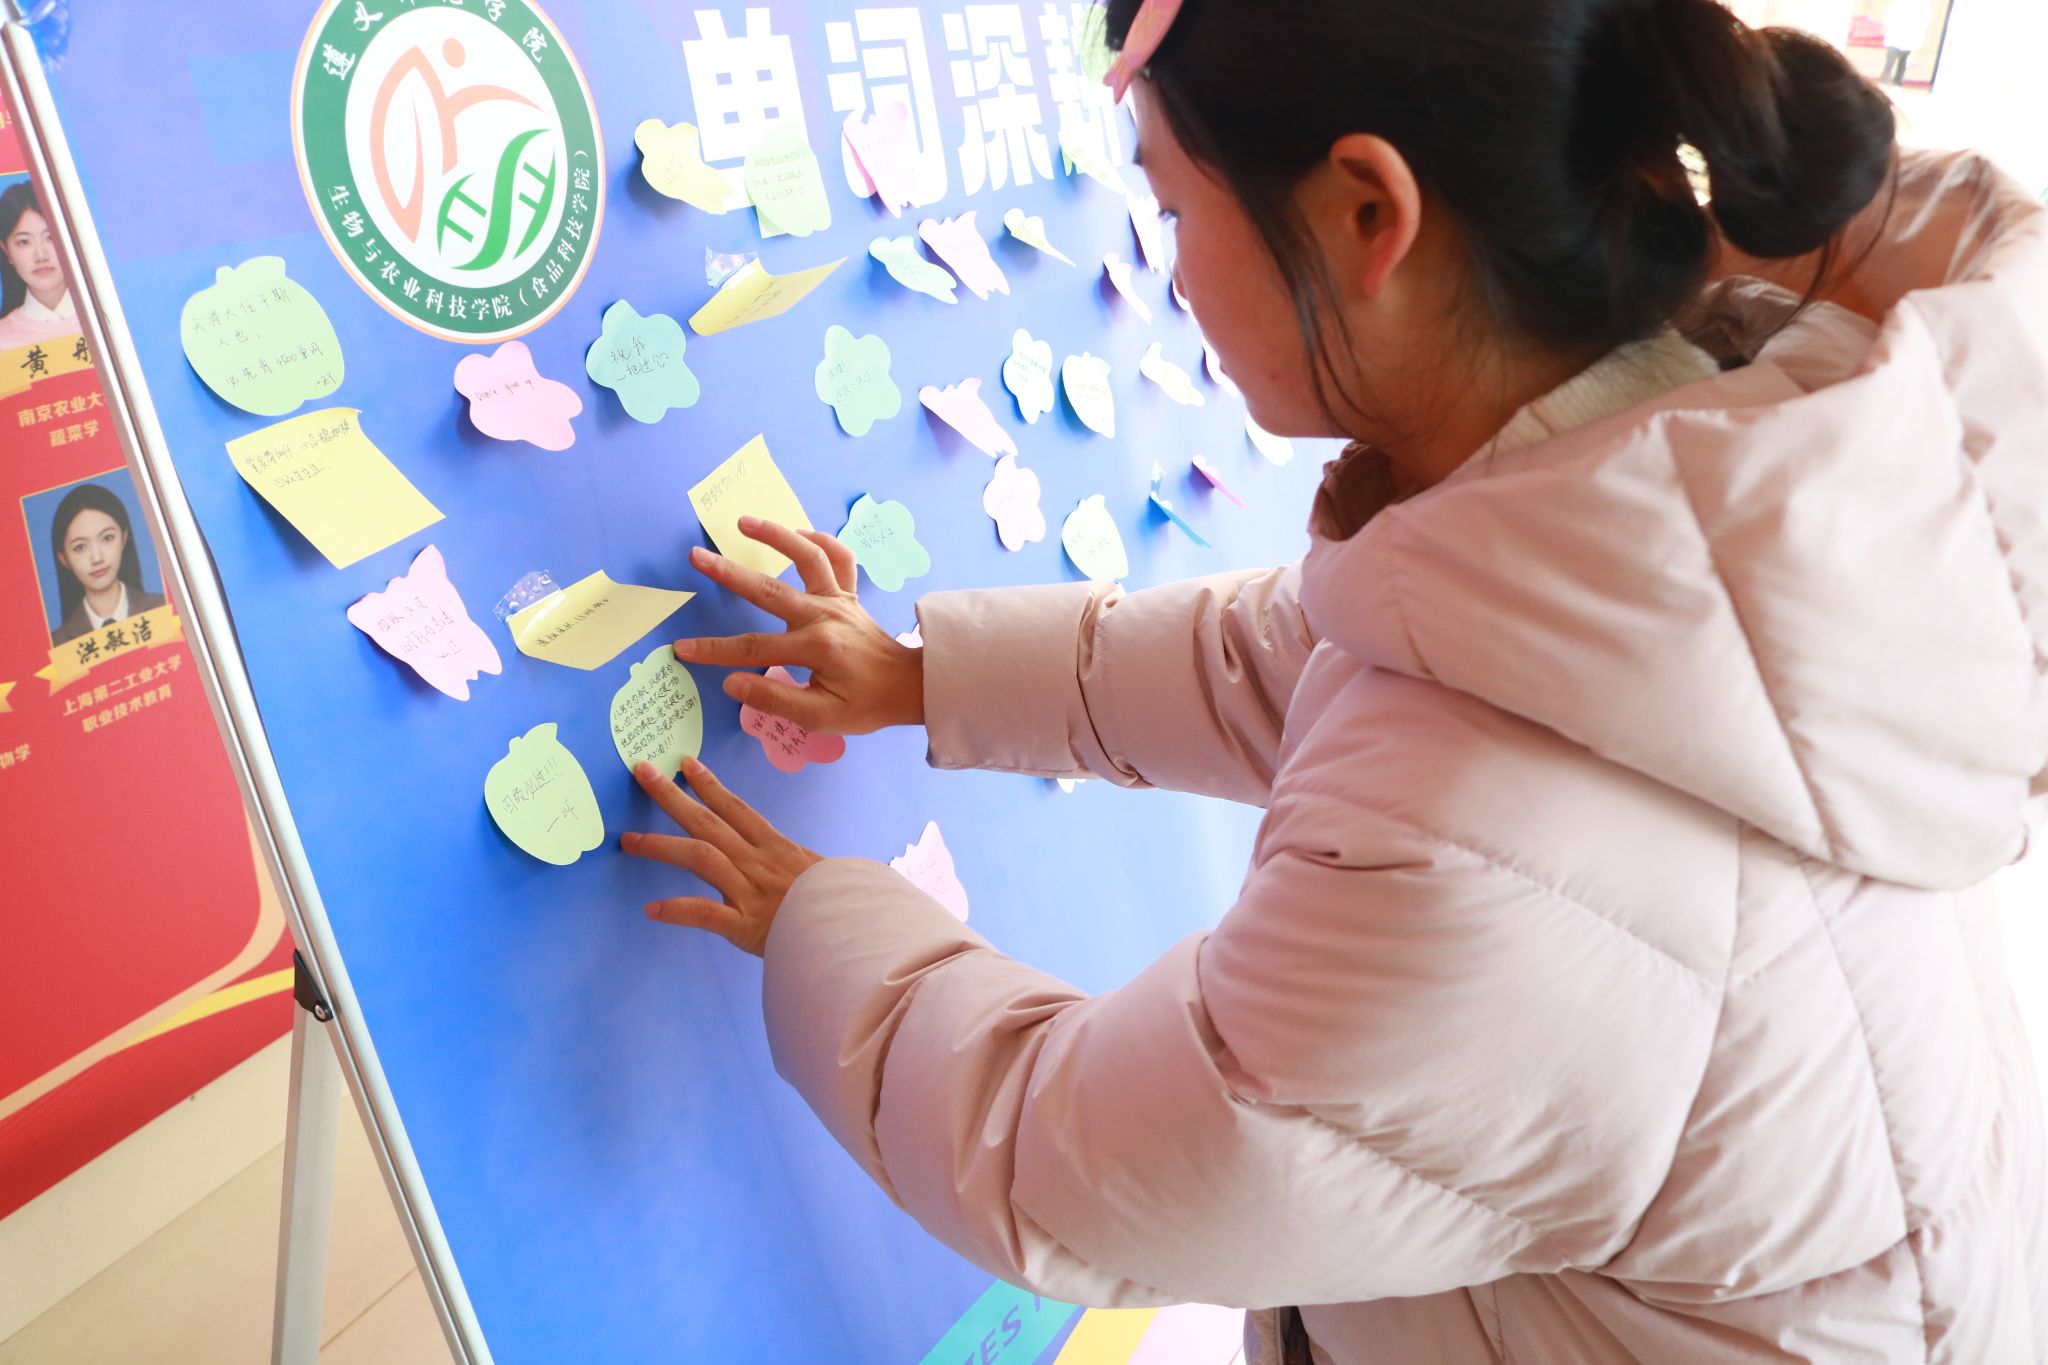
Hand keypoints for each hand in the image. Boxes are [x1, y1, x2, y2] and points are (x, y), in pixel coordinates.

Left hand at [621, 757, 822, 956]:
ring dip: (661, 845)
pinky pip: (705, 913)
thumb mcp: (817, 872)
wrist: (854, 933)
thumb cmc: (840, 905)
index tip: (684, 763)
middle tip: (642, 773)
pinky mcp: (744, 925)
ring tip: (629, 840)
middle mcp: (758, 861)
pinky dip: (677, 910)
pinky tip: (651, 909)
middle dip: (672, 795)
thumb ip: (790, 863)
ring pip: (700, 856)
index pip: (736, 808)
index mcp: (776, 847)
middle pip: (708, 821)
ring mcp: (749, 890)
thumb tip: (779, 858)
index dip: (708, 784)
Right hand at [675, 517, 923, 734]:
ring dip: (777, 535)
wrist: (911, 687)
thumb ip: (775, 699)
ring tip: (744, 522)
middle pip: (770, 589)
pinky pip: (839, 558)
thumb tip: (732, 682)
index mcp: (815, 647)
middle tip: (697, 556)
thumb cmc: (866, 705)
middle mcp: (825, 615)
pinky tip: (799, 531)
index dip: (715, 651)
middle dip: (729, 572)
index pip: (754, 648)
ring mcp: (839, 600)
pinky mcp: (849, 595)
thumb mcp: (822, 717)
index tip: (682, 649)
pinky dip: (821, 541)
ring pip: (809, 556)